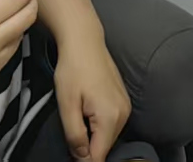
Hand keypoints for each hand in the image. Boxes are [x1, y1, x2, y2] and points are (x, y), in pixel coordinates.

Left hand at [54, 38, 130, 160]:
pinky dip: (99, 127)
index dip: (83, 158)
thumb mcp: (67, 105)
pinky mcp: (124, 101)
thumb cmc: (73, 70)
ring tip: (78, 117)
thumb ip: (75, 136)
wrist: (85, 42)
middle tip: (71, 130)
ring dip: (93, 136)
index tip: (71, 150)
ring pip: (108, 137)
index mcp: (110, 117)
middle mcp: (124, 114)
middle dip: (88, 147)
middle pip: (105, 147)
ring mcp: (126, 106)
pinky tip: (87, 112)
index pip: (99, 156)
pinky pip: (112, 125)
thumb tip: (82, 158)